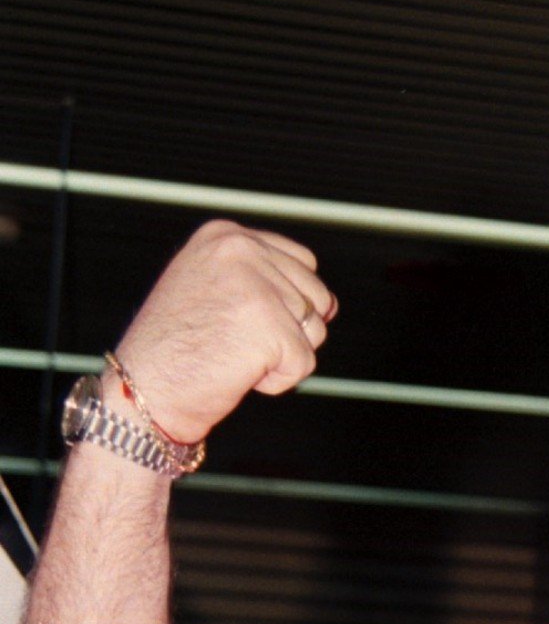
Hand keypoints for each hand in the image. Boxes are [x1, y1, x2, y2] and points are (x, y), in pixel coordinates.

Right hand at [110, 221, 337, 443]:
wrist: (145, 388)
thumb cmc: (176, 348)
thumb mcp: (213, 286)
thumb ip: (264, 278)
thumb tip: (328, 302)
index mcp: (228, 235)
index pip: (305, 264)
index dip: (290, 303)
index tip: (247, 320)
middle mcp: (242, 251)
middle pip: (316, 298)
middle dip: (289, 330)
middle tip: (235, 340)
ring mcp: (257, 287)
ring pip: (314, 332)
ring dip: (281, 355)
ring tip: (233, 354)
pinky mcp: (270, 327)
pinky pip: (304, 364)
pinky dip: (277, 380)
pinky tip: (238, 372)